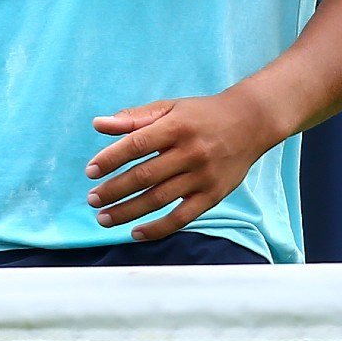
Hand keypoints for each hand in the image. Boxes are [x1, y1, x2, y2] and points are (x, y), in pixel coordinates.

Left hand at [84, 91, 281, 240]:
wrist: (250, 123)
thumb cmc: (201, 114)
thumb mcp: (169, 107)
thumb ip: (133, 118)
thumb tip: (98, 124)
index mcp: (176, 126)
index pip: (136, 144)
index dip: (110, 159)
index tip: (90, 171)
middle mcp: (190, 152)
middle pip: (145, 176)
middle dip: (114, 190)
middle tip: (92, 199)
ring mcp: (203, 176)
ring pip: (159, 199)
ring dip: (128, 212)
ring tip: (104, 218)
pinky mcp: (213, 195)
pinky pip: (182, 217)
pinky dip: (158, 228)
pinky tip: (136, 233)